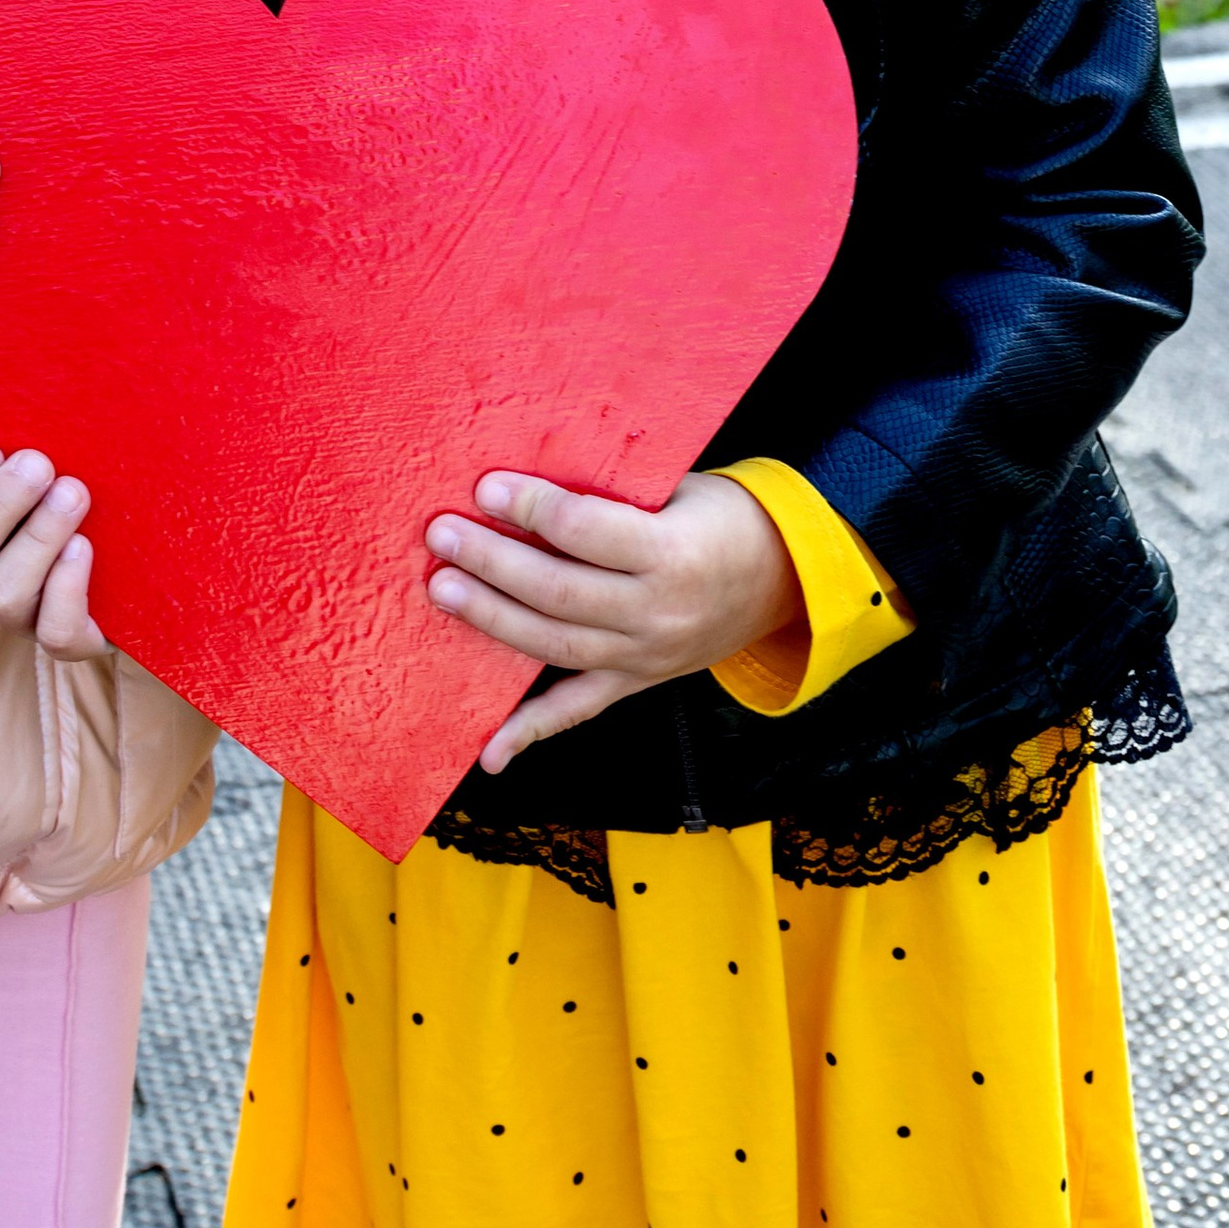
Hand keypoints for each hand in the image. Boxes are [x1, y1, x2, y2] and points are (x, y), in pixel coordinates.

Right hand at [0, 443, 107, 659]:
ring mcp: (18, 613)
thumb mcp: (16, 448)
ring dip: (36, 539)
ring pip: (0, 595)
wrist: (131, 540)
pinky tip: (84, 548)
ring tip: (72, 492)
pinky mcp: (67, 637)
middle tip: (37, 462)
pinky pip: (55, 634)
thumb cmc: (57, 471)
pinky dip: (66, 593)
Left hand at [425, 469, 799, 774]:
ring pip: (557, 647)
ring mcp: (646, 658)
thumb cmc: (724, 519)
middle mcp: (658, 614)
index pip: (587, 532)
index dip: (532, 507)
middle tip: (441, 535)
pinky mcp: (637, 683)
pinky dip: (530, 732)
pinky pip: (577, 710)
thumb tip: (530, 476)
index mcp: (671, 554)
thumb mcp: (680, 490)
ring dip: (492, 620)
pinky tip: (488, 751)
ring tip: (443, 589)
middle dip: (493, 562)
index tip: (485, 487)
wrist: (787, 579)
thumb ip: (612, 494)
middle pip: (560, 593)